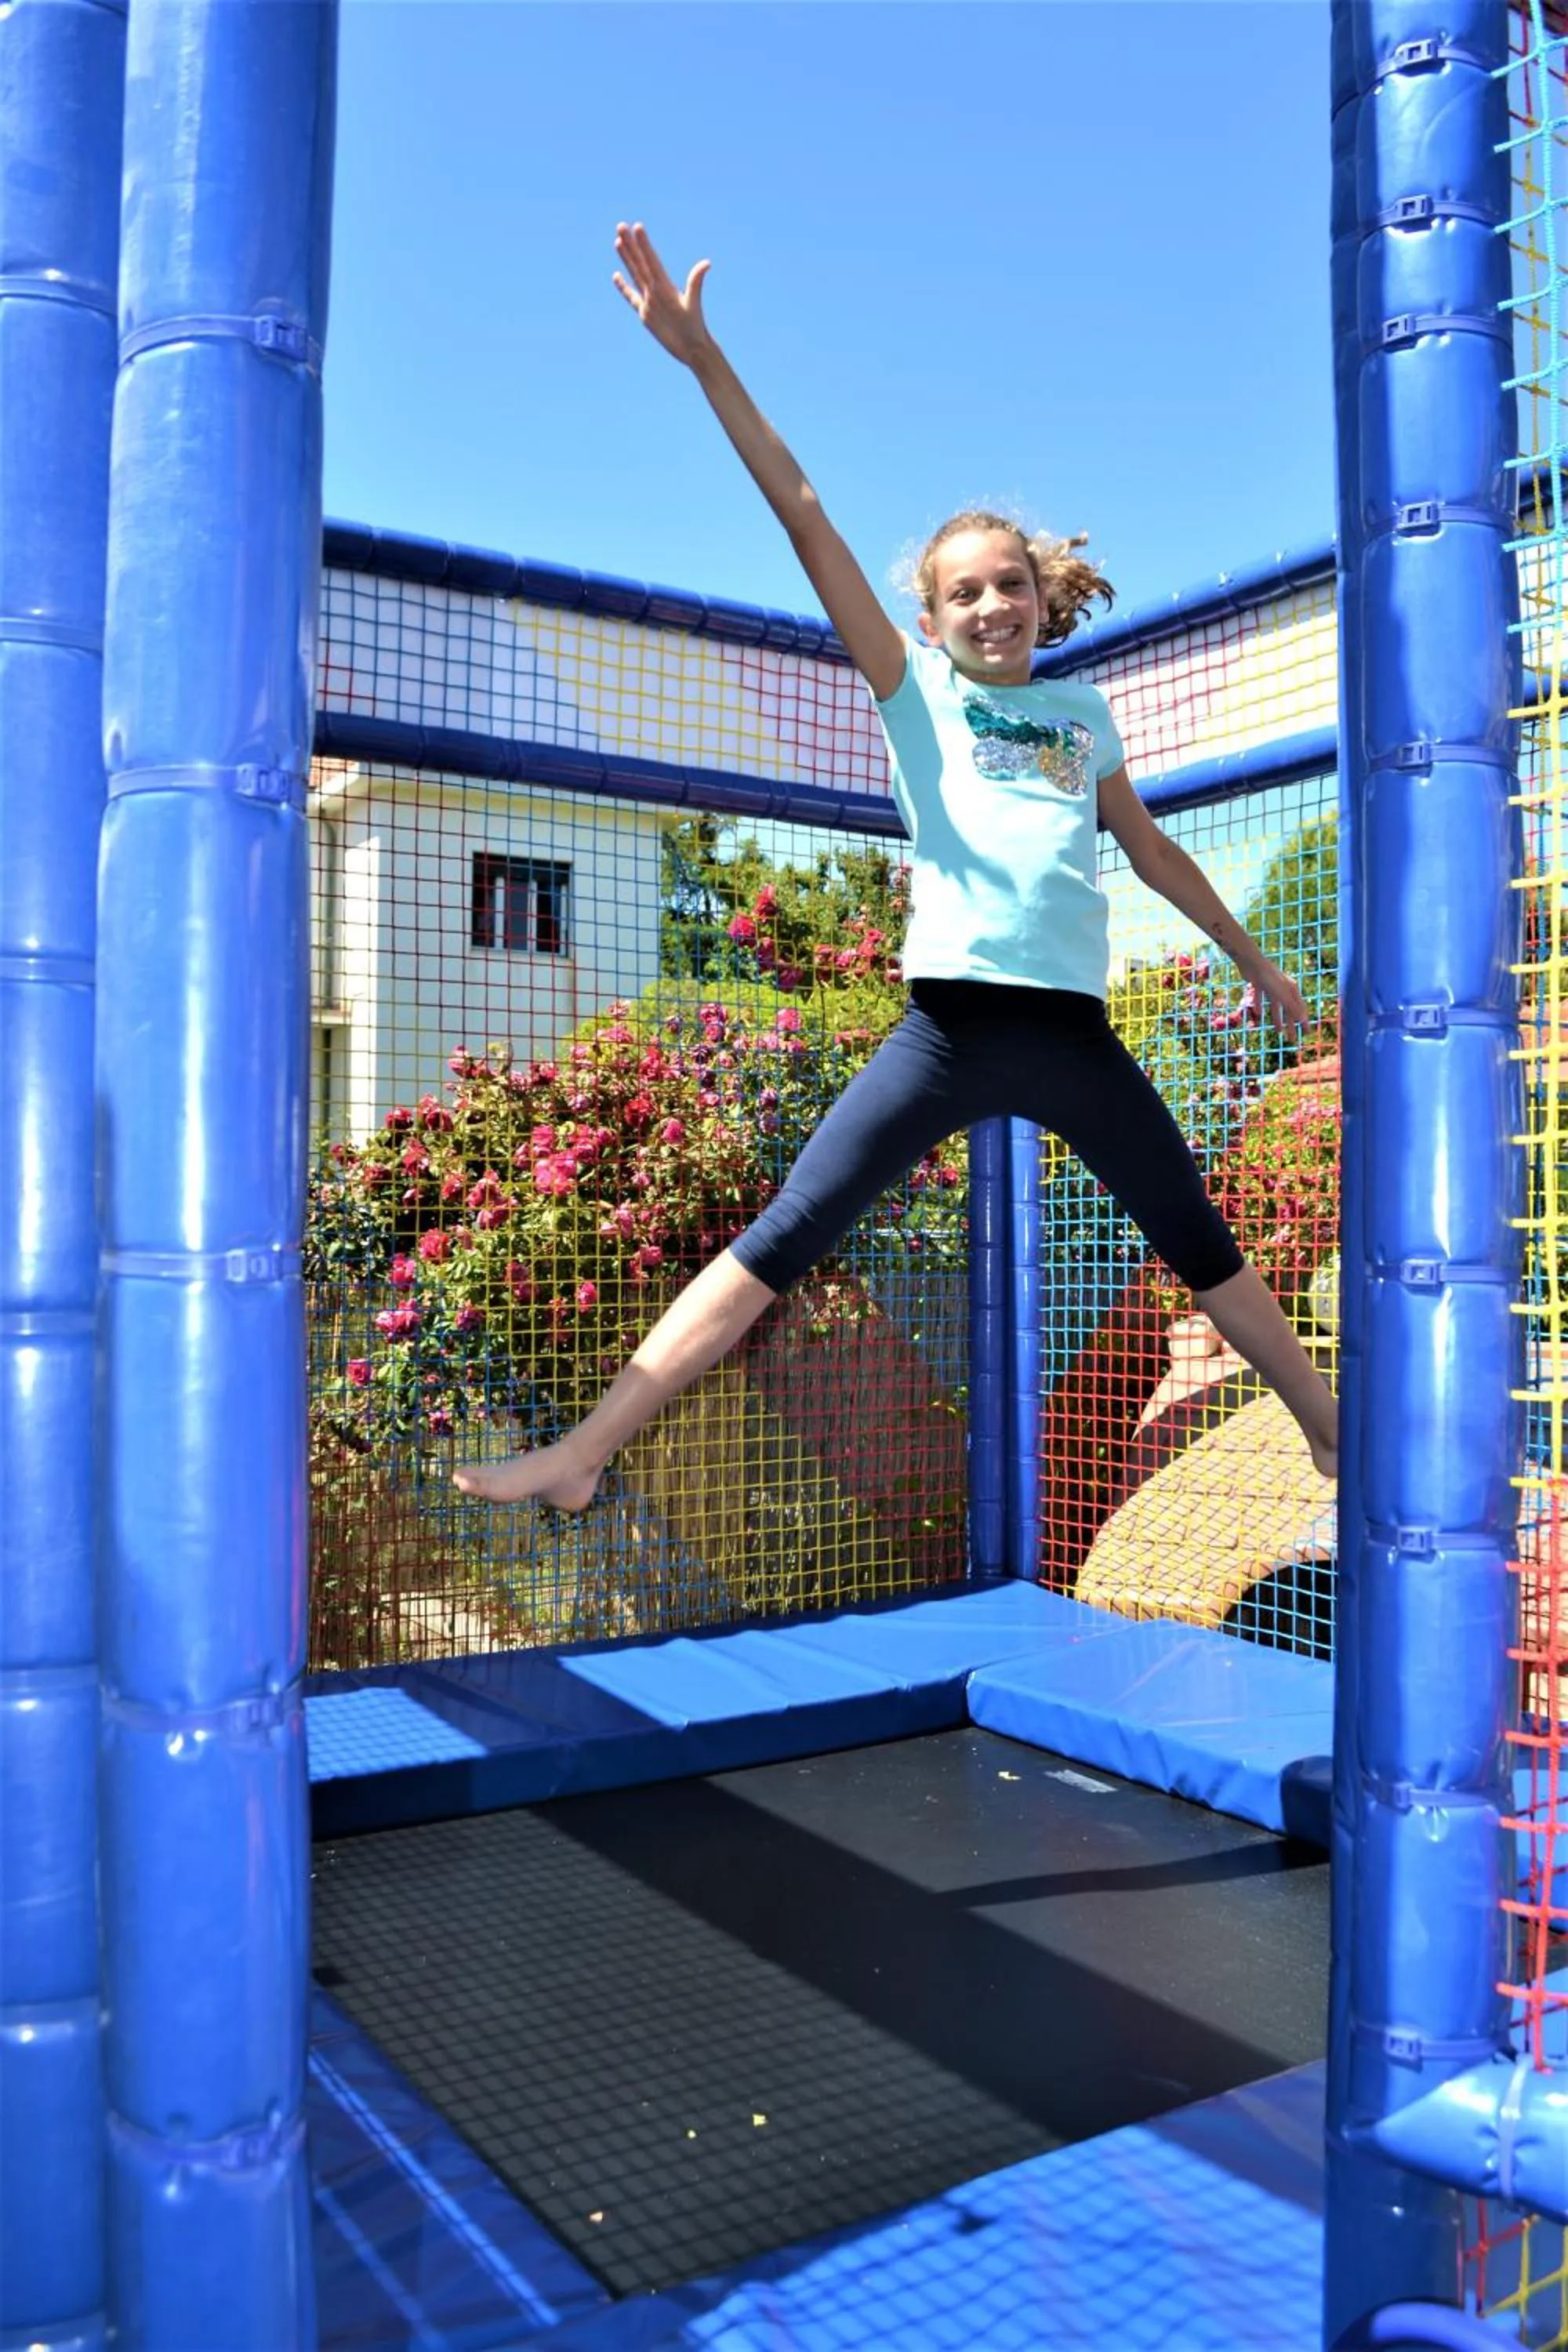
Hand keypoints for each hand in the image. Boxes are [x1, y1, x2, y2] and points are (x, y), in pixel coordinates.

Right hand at [613, 222, 713, 367]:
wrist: (692, 348)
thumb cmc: (695, 327)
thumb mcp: (693, 303)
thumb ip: (696, 282)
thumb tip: (707, 263)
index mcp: (665, 285)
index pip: (652, 260)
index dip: (644, 244)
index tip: (637, 226)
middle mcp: (656, 289)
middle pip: (640, 262)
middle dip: (631, 245)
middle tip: (621, 225)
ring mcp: (649, 300)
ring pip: (635, 274)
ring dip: (627, 258)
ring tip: (617, 241)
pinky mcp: (645, 313)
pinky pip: (631, 296)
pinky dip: (623, 287)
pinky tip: (616, 275)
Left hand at [1248, 958, 1310, 1033]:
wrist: (1252, 963)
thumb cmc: (1269, 979)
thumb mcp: (1282, 995)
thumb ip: (1292, 1007)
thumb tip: (1303, 1020)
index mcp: (1292, 990)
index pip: (1300, 1009)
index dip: (1304, 1021)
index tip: (1307, 1033)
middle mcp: (1283, 988)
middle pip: (1288, 1010)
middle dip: (1290, 1025)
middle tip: (1291, 1039)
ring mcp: (1271, 986)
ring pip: (1276, 1006)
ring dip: (1277, 1018)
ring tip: (1277, 1031)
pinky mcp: (1259, 984)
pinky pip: (1260, 997)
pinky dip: (1260, 1006)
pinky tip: (1258, 1015)